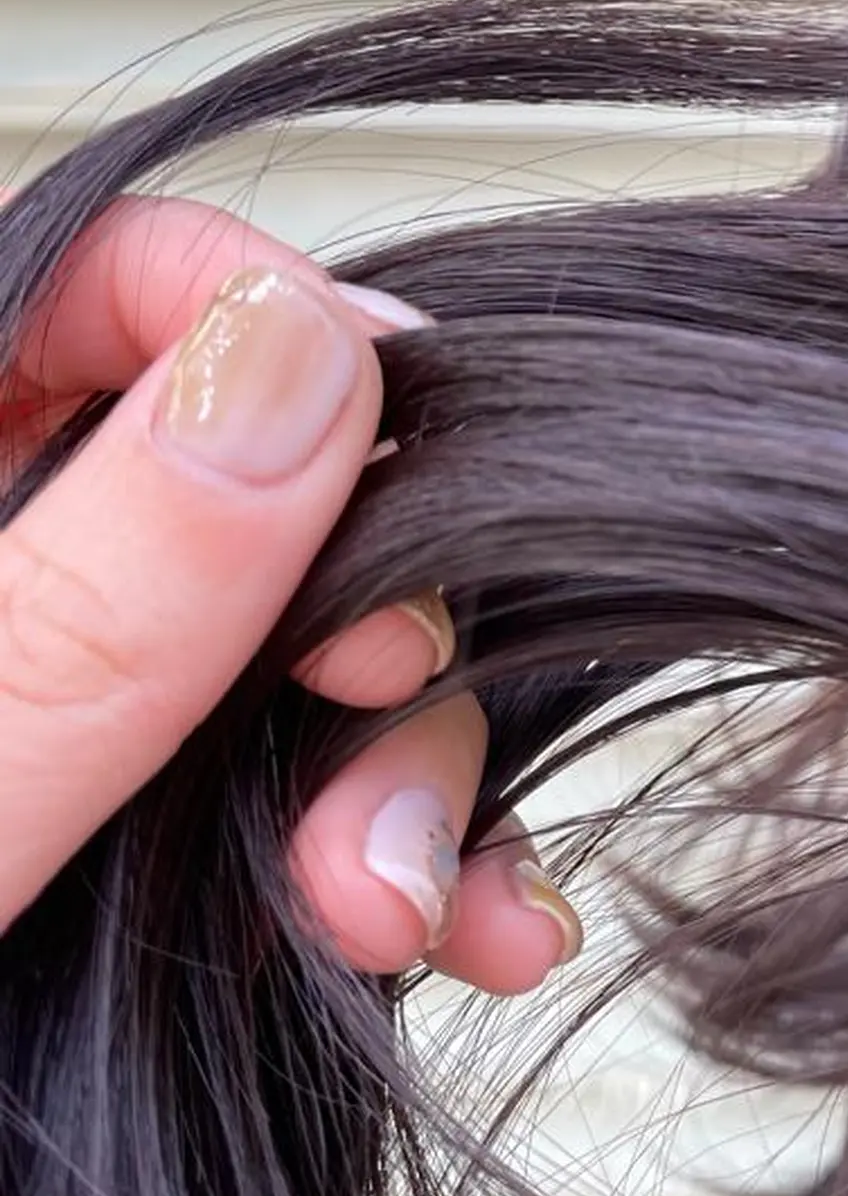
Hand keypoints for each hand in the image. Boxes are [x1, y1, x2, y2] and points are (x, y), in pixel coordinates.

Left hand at [0, 195, 580, 992]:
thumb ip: (92, 606)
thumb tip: (295, 362)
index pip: (100, 268)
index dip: (268, 315)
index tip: (398, 429)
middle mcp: (23, 562)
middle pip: (256, 467)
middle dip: (373, 606)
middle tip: (393, 714)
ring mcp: (92, 692)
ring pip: (312, 636)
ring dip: (412, 759)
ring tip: (411, 908)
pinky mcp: (146, 830)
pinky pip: (312, 778)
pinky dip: (399, 842)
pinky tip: (457, 927)